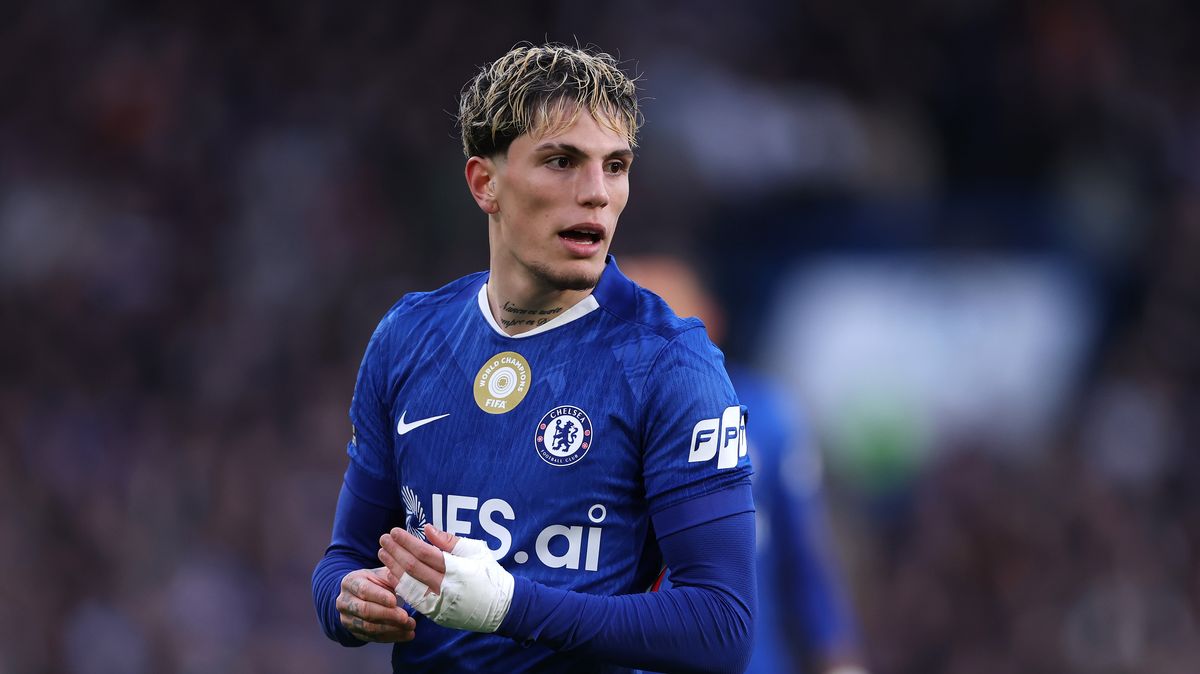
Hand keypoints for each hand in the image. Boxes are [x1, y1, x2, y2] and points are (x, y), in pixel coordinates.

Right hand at [336, 566, 416, 642]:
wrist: (359, 596)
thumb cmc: (375, 582)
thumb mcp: (380, 574)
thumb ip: (392, 576)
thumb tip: (406, 580)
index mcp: (350, 582)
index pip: (364, 590)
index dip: (379, 596)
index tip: (395, 601)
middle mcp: (344, 601)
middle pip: (365, 610)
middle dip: (388, 615)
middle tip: (407, 618)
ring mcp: (347, 619)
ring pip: (369, 627)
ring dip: (392, 629)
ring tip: (411, 628)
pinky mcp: (354, 632)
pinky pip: (372, 637)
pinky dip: (391, 637)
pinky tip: (406, 635)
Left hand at [379, 524, 514, 632]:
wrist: (502, 608)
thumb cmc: (490, 575)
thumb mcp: (476, 551)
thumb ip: (449, 541)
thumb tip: (427, 529)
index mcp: (457, 570)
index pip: (424, 553)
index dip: (407, 541)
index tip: (395, 531)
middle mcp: (446, 588)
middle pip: (413, 568)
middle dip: (395, 551)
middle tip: (383, 538)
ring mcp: (440, 603)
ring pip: (409, 584)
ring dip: (393, 567)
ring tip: (382, 553)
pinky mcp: (436, 615)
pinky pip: (413, 599)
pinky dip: (401, 586)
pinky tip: (392, 574)